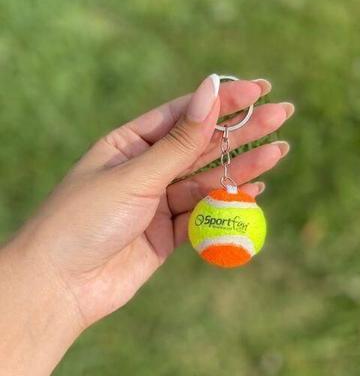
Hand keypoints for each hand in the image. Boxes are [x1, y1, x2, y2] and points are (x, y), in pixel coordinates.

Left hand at [9, 75, 292, 331]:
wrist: (61, 285)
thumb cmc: (86, 219)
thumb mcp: (135, 175)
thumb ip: (179, 142)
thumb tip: (210, 92)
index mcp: (129, 143)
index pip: (183, 114)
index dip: (222, 101)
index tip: (258, 90)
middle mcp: (145, 169)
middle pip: (201, 145)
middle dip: (241, 130)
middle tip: (282, 114)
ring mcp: (157, 203)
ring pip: (207, 180)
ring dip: (242, 167)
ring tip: (280, 150)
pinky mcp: (166, 235)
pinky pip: (204, 214)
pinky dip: (229, 203)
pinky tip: (256, 188)